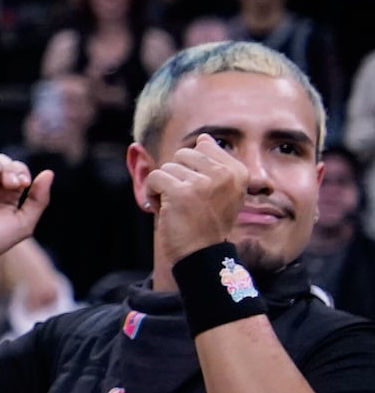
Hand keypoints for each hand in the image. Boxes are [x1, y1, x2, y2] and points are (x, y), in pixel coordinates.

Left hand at [145, 134, 251, 266]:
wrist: (202, 255)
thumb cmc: (207, 223)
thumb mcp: (221, 191)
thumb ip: (214, 164)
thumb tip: (204, 137)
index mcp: (238, 172)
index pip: (205, 145)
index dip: (193, 167)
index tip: (202, 191)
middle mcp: (225, 174)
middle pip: (183, 154)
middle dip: (177, 176)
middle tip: (187, 200)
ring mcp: (203, 183)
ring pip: (167, 167)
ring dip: (165, 188)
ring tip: (178, 208)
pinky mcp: (181, 192)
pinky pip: (155, 178)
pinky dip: (153, 194)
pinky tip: (165, 210)